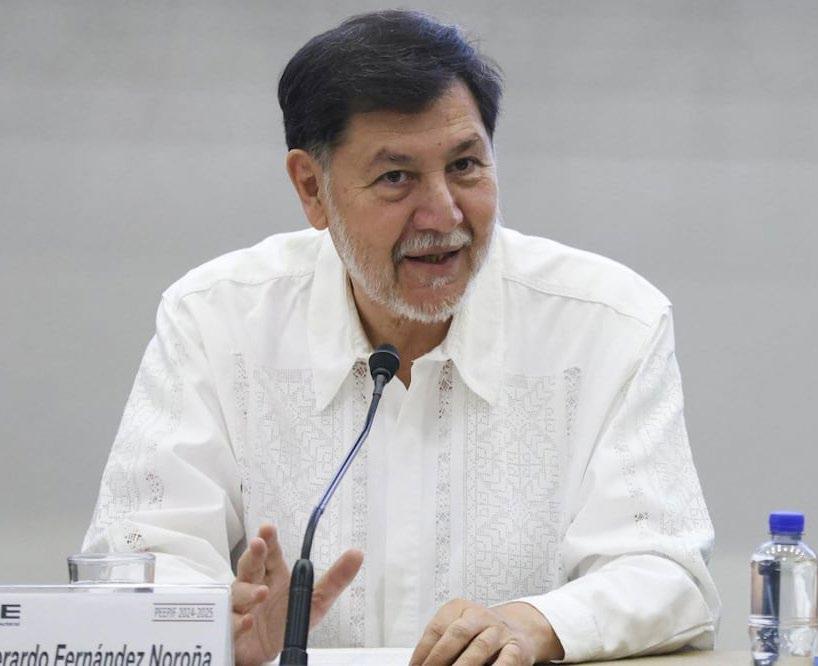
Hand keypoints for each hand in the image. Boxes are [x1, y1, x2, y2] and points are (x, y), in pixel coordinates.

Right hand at [230, 524, 363, 665]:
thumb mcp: (317, 601)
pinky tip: (248, 621)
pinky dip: (238, 622)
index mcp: (274, 576)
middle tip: (258, 544)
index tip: (268, 528)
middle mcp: (254, 586)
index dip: (268, 540)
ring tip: (262, 592)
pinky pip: (231, 622)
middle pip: (249, 565)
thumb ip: (335, 579)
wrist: (271, 654)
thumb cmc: (288, 621)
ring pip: (237, 592)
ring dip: (248, 591)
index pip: (270, 554)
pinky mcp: (233, 628)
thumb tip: (357, 554)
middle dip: (253, 554)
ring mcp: (241, 606)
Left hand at [409, 598, 563, 664]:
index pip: (437, 628)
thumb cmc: (479, 633)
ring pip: (479, 647)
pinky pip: (505, 660)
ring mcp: (499, 631)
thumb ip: (442, 643)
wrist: (518, 629)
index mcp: (460, 608)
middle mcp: (480, 616)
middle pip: (457, 633)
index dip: (423, 651)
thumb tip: (421, 664)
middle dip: (439, 657)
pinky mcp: (517, 648)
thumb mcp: (459, 628)